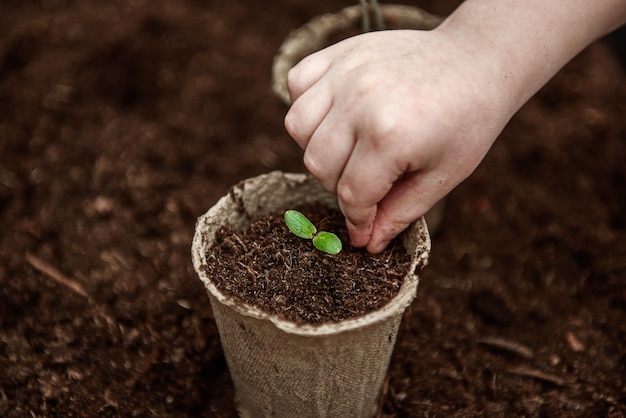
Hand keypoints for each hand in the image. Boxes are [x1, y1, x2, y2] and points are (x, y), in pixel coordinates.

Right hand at [285, 29, 513, 252]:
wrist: (477, 60)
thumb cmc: (467, 121)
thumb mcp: (443, 176)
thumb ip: (400, 212)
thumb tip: (367, 244)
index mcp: (390, 136)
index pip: (351, 195)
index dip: (356, 221)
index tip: (362, 232)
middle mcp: (360, 102)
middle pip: (318, 165)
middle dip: (339, 188)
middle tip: (366, 186)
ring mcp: (346, 73)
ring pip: (298, 127)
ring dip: (317, 148)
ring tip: (346, 150)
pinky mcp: (340, 52)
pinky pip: (297, 84)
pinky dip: (307, 105)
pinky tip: (333, 115)